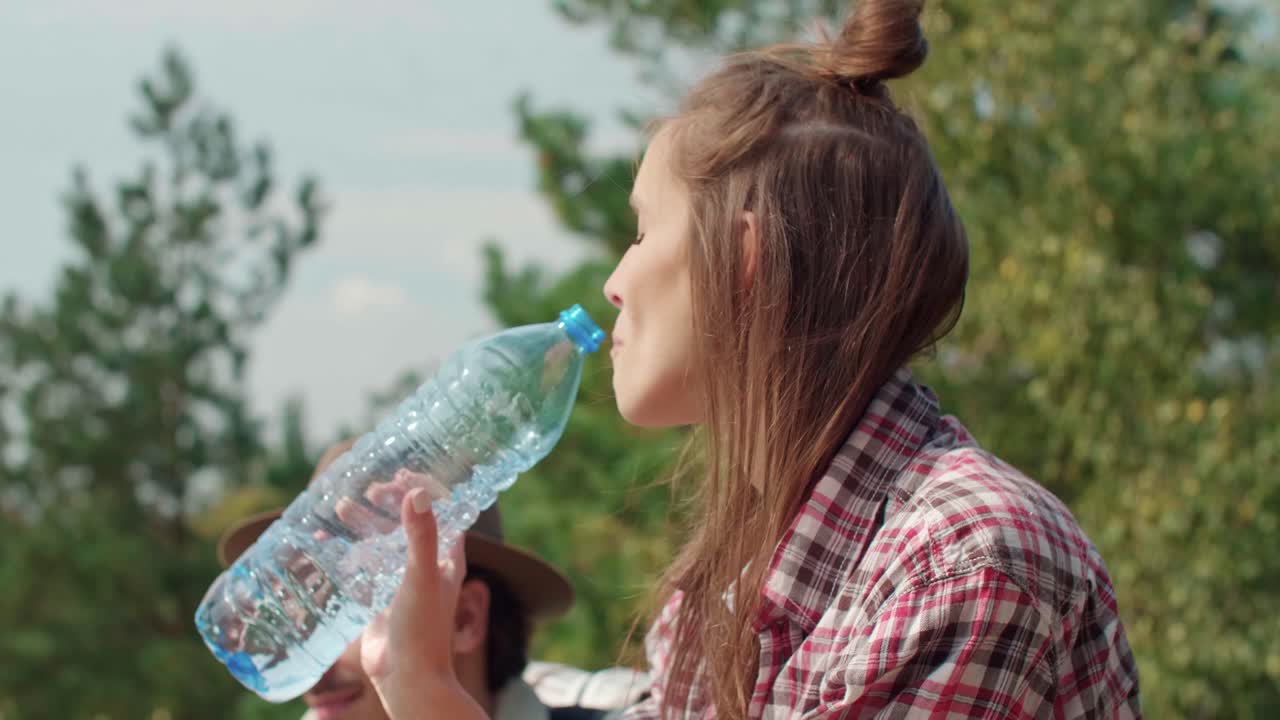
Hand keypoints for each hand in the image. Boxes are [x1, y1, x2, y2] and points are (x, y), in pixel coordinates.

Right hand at [360, 487, 485, 719]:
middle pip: (408, 522)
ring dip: (364, 523)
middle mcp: (427, 566)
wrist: (406, 680)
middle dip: (389, 502)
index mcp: (447, 557)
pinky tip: (326, 541)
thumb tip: (416, 492)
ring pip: (381, 542)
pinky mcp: (380, 598)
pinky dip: (347, 551)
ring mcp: (401, 582)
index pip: (443, 511)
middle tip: (370, 488)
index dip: (424, 489)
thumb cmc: (424, 630)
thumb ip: (421, 536)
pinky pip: (362, 566)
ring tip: (341, 505)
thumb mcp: (422, 576)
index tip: (402, 474)